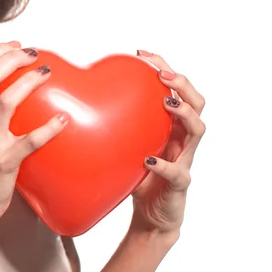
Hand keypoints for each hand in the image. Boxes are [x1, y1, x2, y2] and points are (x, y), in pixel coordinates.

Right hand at [0, 42, 67, 230]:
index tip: (16, 45)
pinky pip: (30, 141)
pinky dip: (49, 128)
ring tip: (46, 73)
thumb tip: (9, 85)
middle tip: (34, 54)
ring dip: (28, 82)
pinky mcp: (3, 162)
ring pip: (5, 102)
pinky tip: (63, 119)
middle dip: (12, 58)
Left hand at [129, 50, 205, 238]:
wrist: (150, 218)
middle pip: (197, 102)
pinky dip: (163, 164)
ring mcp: (184, 160)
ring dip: (184, 113)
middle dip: (182, 83)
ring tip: (167, 103)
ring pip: (198, 130)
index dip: (163, 67)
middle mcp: (181, 138)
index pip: (175, 88)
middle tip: (162, 74)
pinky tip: (148, 158)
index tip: (141, 54)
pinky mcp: (180, 184)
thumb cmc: (136, 175)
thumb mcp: (124, 143)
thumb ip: (112, 122)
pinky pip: (177, 173)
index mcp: (169, 125)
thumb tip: (74, 97)